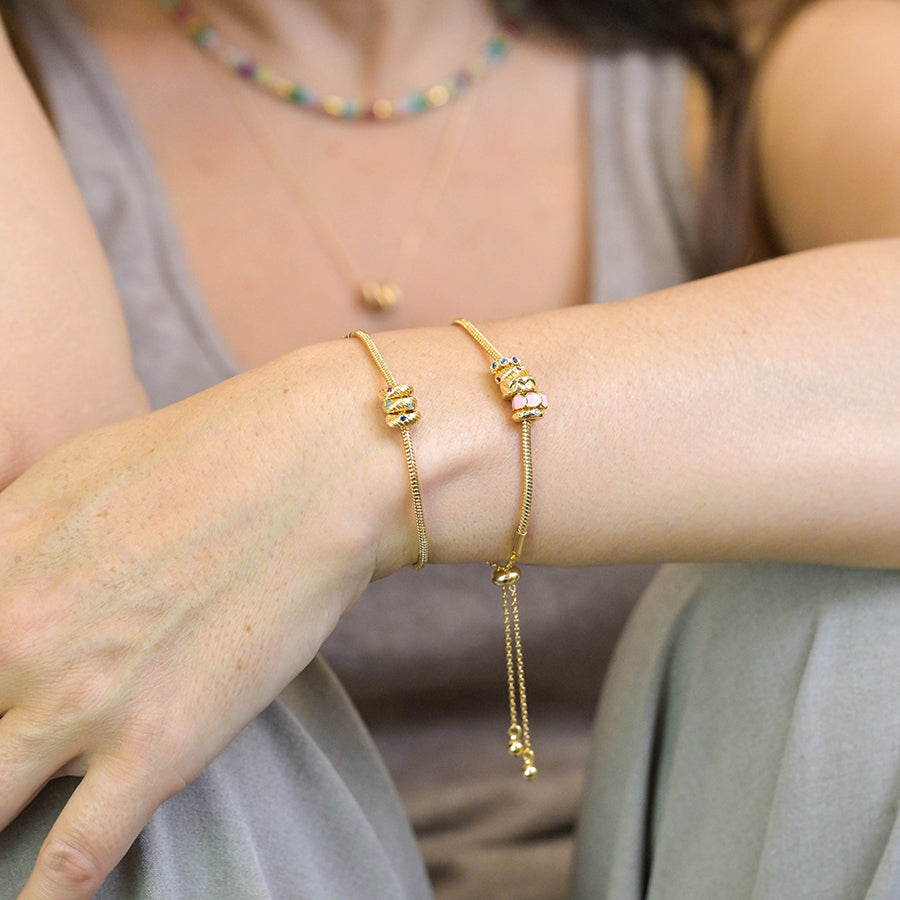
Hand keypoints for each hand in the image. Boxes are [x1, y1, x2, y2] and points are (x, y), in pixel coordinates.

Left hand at [0, 345, 401, 897]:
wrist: (317, 468)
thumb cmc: (209, 454)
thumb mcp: (76, 475)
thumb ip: (13, 545)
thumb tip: (2, 582)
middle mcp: (15, 638)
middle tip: (7, 748)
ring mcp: (82, 701)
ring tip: (1, 835)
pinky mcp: (158, 747)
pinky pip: (72, 859)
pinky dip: (44, 899)